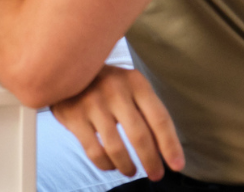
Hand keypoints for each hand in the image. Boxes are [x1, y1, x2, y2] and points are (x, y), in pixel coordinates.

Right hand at [50, 65, 184, 179]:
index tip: (176, 166)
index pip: (159, 118)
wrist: (66, 68)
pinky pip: (95, 151)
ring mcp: (91, 102)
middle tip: (156, 175)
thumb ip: (147, 112)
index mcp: (135, 81)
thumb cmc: (108, 85)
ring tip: (131, 171)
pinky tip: (111, 165)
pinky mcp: (73, 115)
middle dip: (151, 161)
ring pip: (116, 148)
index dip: (170, 146)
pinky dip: (106, 165)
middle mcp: (114, 89)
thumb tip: (166, 152)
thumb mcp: (130, 88)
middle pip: (139, 135)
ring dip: (127, 166)